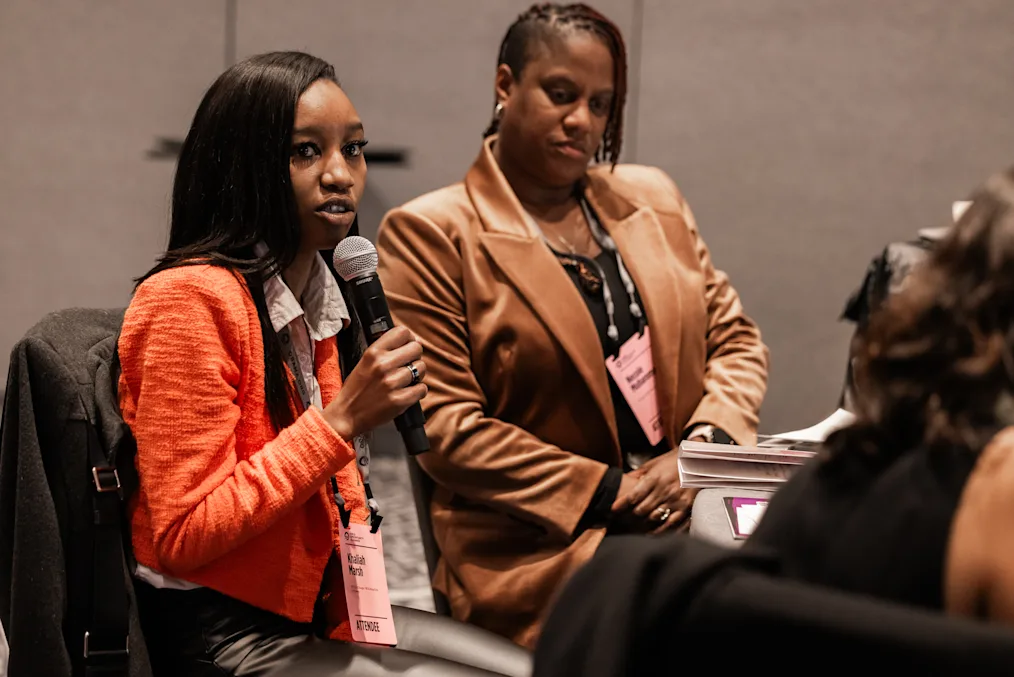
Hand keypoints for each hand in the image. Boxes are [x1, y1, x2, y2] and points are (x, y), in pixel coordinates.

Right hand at [322, 326, 426, 440]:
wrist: (347, 415)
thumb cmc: (356, 389)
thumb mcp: (364, 362)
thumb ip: (384, 350)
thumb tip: (410, 341)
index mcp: (373, 352)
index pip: (402, 332)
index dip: (409, 338)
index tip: (409, 345)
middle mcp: (383, 365)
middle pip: (416, 348)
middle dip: (415, 356)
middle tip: (409, 365)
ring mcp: (391, 383)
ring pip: (421, 368)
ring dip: (418, 375)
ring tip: (406, 381)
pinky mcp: (399, 400)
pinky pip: (422, 388)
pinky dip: (418, 391)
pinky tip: (409, 392)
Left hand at [611, 450, 697, 534]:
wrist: (697, 460)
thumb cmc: (672, 461)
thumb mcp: (653, 463)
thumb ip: (638, 474)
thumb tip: (622, 480)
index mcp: (654, 478)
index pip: (634, 495)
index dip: (621, 504)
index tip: (613, 509)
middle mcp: (664, 490)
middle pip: (642, 510)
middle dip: (630, 516)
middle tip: (622, 519)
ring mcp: (676, 500)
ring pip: (654, 518)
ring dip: (643, 524)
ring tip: (635, 528)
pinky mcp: (686, 507)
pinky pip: (671, 524)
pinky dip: (661, 530)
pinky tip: (653, 533)